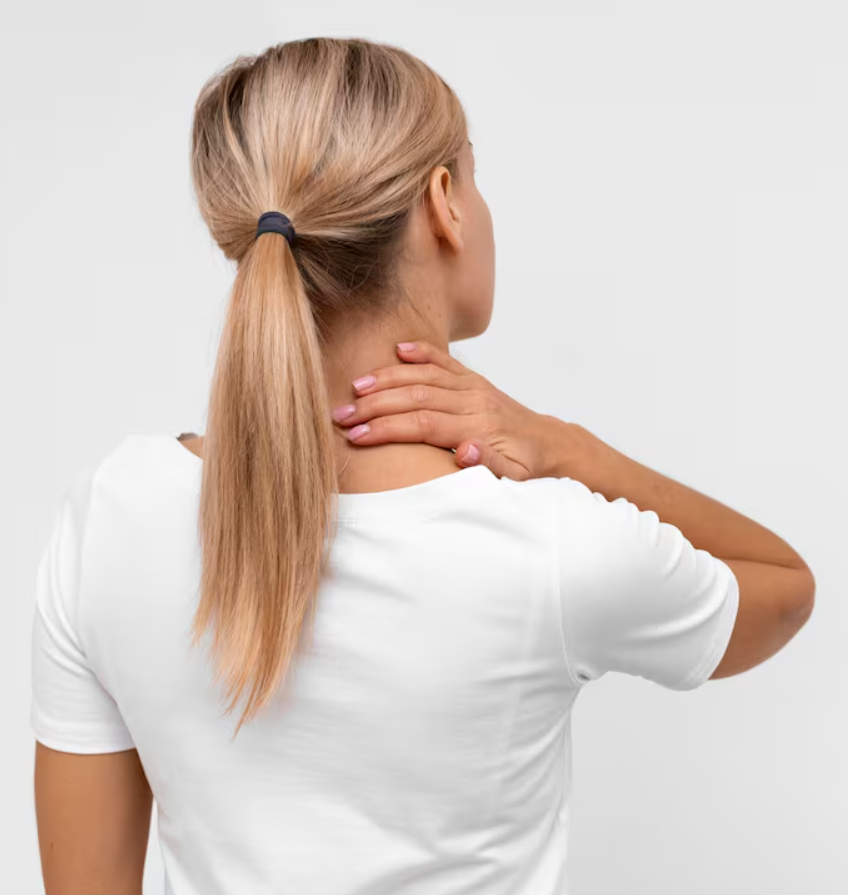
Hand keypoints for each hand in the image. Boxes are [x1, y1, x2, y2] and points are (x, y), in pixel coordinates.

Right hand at [330, 340, 569, 480]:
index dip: (386, 428)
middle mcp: (474, 402)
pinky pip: (445, 361)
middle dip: (375, 405)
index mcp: (479, 428)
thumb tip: (463, 451)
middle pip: (416, 397)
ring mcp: (474, 387)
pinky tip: (398, 349)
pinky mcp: (474, 379)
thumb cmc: (528, 467)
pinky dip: (421, 352)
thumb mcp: (514, 480)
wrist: (551, 443)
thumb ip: (488, 466)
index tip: (356, 436)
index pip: (423, 425)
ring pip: (424, 376)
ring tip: (355, 387)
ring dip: (388, 379)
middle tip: (340, 415)